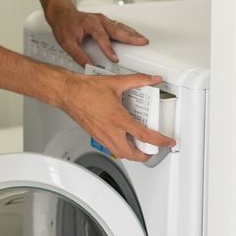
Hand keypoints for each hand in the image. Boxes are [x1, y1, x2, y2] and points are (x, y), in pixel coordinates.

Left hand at [46, 6, 148, 65]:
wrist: (61, 14)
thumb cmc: (64, 26)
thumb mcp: (68, 44)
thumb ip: (79, 56)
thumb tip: (89, 67)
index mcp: (89, 24)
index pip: (101, 37)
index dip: (108, 49)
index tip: (114, 58)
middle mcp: (98, 20)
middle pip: (116, 29)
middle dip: (130, 37)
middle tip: (142, 43)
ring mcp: (102, 19)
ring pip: (120, 26)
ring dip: (132, 33)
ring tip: (142, 40)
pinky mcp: (105, 21)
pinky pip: (118, 25)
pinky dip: (127, 30)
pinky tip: (134, 35)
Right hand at [55, 71, 175, 161]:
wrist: (68, 93)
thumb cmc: (86, 89)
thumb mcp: (116, 82)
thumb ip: (138, 80)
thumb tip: (152, 79)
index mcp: (118, 118)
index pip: (144, 135)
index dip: (160, 141)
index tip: (167, 142)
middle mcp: (110, 130)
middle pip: (131, 154)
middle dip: (144, 156)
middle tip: (152, 150)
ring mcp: (101, 135)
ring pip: (119, 154)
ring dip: (131, 154)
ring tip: (138, 147)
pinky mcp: (95, 135)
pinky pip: (110, 148)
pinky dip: (119, 148)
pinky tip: (121, 139)